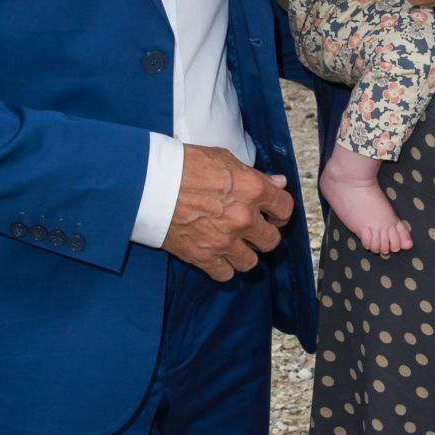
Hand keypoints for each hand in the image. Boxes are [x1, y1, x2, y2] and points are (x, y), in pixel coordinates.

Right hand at [162, 146, 292, 282]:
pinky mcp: (204, 257)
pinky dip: (223, 267)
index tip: (273, 213)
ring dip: (244, 253)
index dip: (280, 211)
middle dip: (264, 234)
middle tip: (252, 230)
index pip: (285, 208)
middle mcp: (243, 218)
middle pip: (271, 240)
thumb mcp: (224, 159)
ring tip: (233, 243)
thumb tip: (278, 183)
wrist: (149, 183)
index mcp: (252, 189)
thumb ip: (255, 175)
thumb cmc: (184, 165)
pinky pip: (226, 274)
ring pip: (251, 262)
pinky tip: (217, 255)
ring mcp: (224, 240)